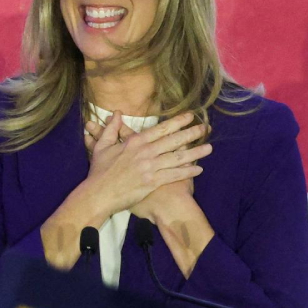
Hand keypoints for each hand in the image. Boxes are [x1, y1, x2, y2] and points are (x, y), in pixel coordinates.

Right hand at [83, 112, 210, 218]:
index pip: (161, 129)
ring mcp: (150, 167)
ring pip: (177, 158)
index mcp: (135, 142)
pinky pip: (174, 175)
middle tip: (205, 128)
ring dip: (195, 152)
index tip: (190, 116)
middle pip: (173, 140)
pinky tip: (198, 169)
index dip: (177, 122)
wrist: (98, 194)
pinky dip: (187, 172)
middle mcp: (145, 152)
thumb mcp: (102, 146)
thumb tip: (115, 113)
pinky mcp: (152, 182)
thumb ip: (111, 129)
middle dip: (191, 133)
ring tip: (209, 147)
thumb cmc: (99, 171)